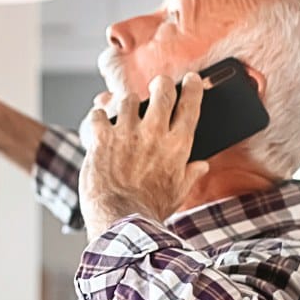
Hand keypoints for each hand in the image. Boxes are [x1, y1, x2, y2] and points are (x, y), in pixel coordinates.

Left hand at [79, 72, 209, 241]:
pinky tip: (99, 122)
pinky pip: (99, 114)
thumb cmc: (150, 209)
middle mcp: (155, 133)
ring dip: (126, 103)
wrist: (120, 219)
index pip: (190, 106)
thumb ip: (190, 175)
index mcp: (178, 145)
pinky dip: (98, 116)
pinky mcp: (103, 138)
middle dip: (161, 84)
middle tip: (159, 84)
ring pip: (128, 99)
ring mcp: (127, 133)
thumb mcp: (178, 193)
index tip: (192, 80)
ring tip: (124, 110)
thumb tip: (202, 166)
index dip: (193, 88)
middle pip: (162, 91)